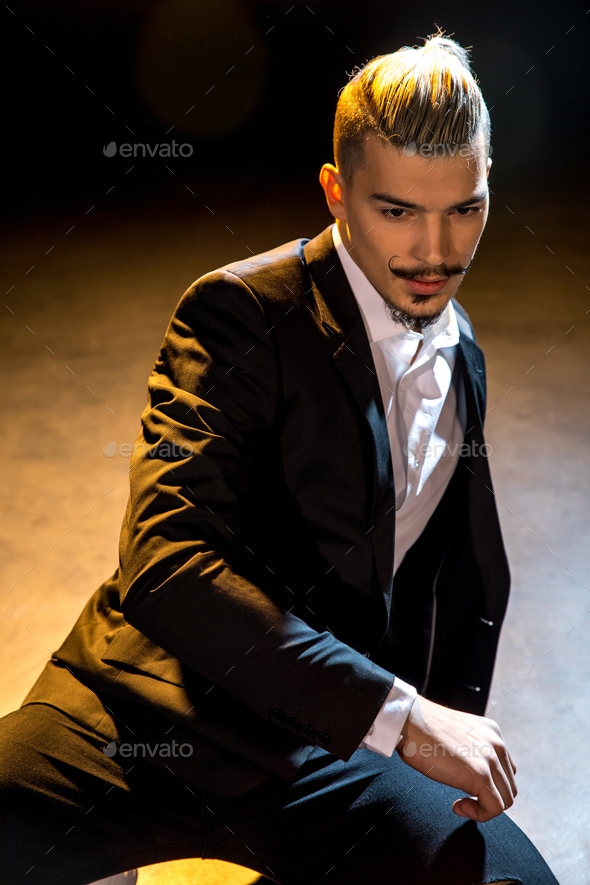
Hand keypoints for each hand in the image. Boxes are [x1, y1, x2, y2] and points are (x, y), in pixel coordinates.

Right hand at [396, 695, 516, 821]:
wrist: (409, 722)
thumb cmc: (423, 730)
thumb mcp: (458, 736)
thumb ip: (473, 751)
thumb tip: (472, 775)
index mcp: (492, 733)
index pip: (506, 771)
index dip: (490, 785)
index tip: (468, 788)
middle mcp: (497, 743)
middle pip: (509, 787)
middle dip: (487, 798)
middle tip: (463, 798)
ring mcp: (491, 759)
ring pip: (505, 800)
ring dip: (483, 807)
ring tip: (460, 802)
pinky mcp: (481, 775)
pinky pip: (494, 808)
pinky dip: (479, 815)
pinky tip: (458, 806)